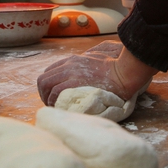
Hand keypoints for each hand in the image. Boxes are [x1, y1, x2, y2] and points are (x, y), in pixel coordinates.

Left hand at [37, 40, 157, 105]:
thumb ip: (88, 65)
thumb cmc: (115, 68)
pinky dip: (54, 101)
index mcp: (73, 60)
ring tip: (54, 106)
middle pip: (44, 78)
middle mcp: (69, 65)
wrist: (123, 72)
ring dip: (46, 98)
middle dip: (43, 93)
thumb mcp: (98, 60)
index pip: (50, 71)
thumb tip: (85, 74)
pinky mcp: (75, 82)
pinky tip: (59, 106)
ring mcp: (71, 73)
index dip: (48, 85)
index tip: (53, 95)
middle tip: (50, 103)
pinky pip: (55, 92)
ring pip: (45, 84)